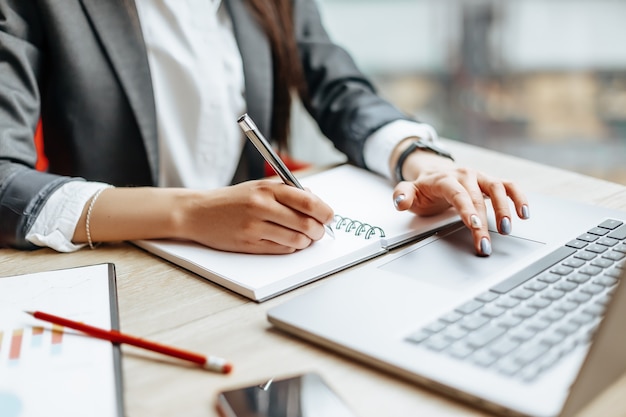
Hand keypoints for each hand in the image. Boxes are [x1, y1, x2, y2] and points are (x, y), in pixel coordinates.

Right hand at [179, 180, 333, 253]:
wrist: (198, 212)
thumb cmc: (231, 200)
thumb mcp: (258, 187)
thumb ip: (286, 191)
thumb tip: (315, 201)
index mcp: (267, 188)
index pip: (308, 201)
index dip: (325, 211)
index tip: (329, 216)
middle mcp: (262, 206)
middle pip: (306, 223)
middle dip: (319, 230)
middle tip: (320, 231)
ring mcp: (255, 226)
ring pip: (296, 239)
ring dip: (307, 241)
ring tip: (305, 238)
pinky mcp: (249, 244)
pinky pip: (282, 249)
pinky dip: (292, 248)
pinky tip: (289, 242)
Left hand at [392, 151, 528, 255]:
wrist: (434, 173)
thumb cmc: (424, 188)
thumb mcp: (408, 191)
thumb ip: (402, 195)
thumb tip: (400, 201)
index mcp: (444, 178)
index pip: (457, 193)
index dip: (467, 209)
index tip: (474, 225)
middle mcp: (465, 175)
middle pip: (477, 198)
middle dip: (483, 223)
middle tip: (485, 244)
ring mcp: (479, 177)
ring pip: (497, 188)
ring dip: (505, 209)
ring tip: (506, 229)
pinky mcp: (491, 181)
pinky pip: (509, 186)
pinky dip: (519, 197)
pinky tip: (525, 213)